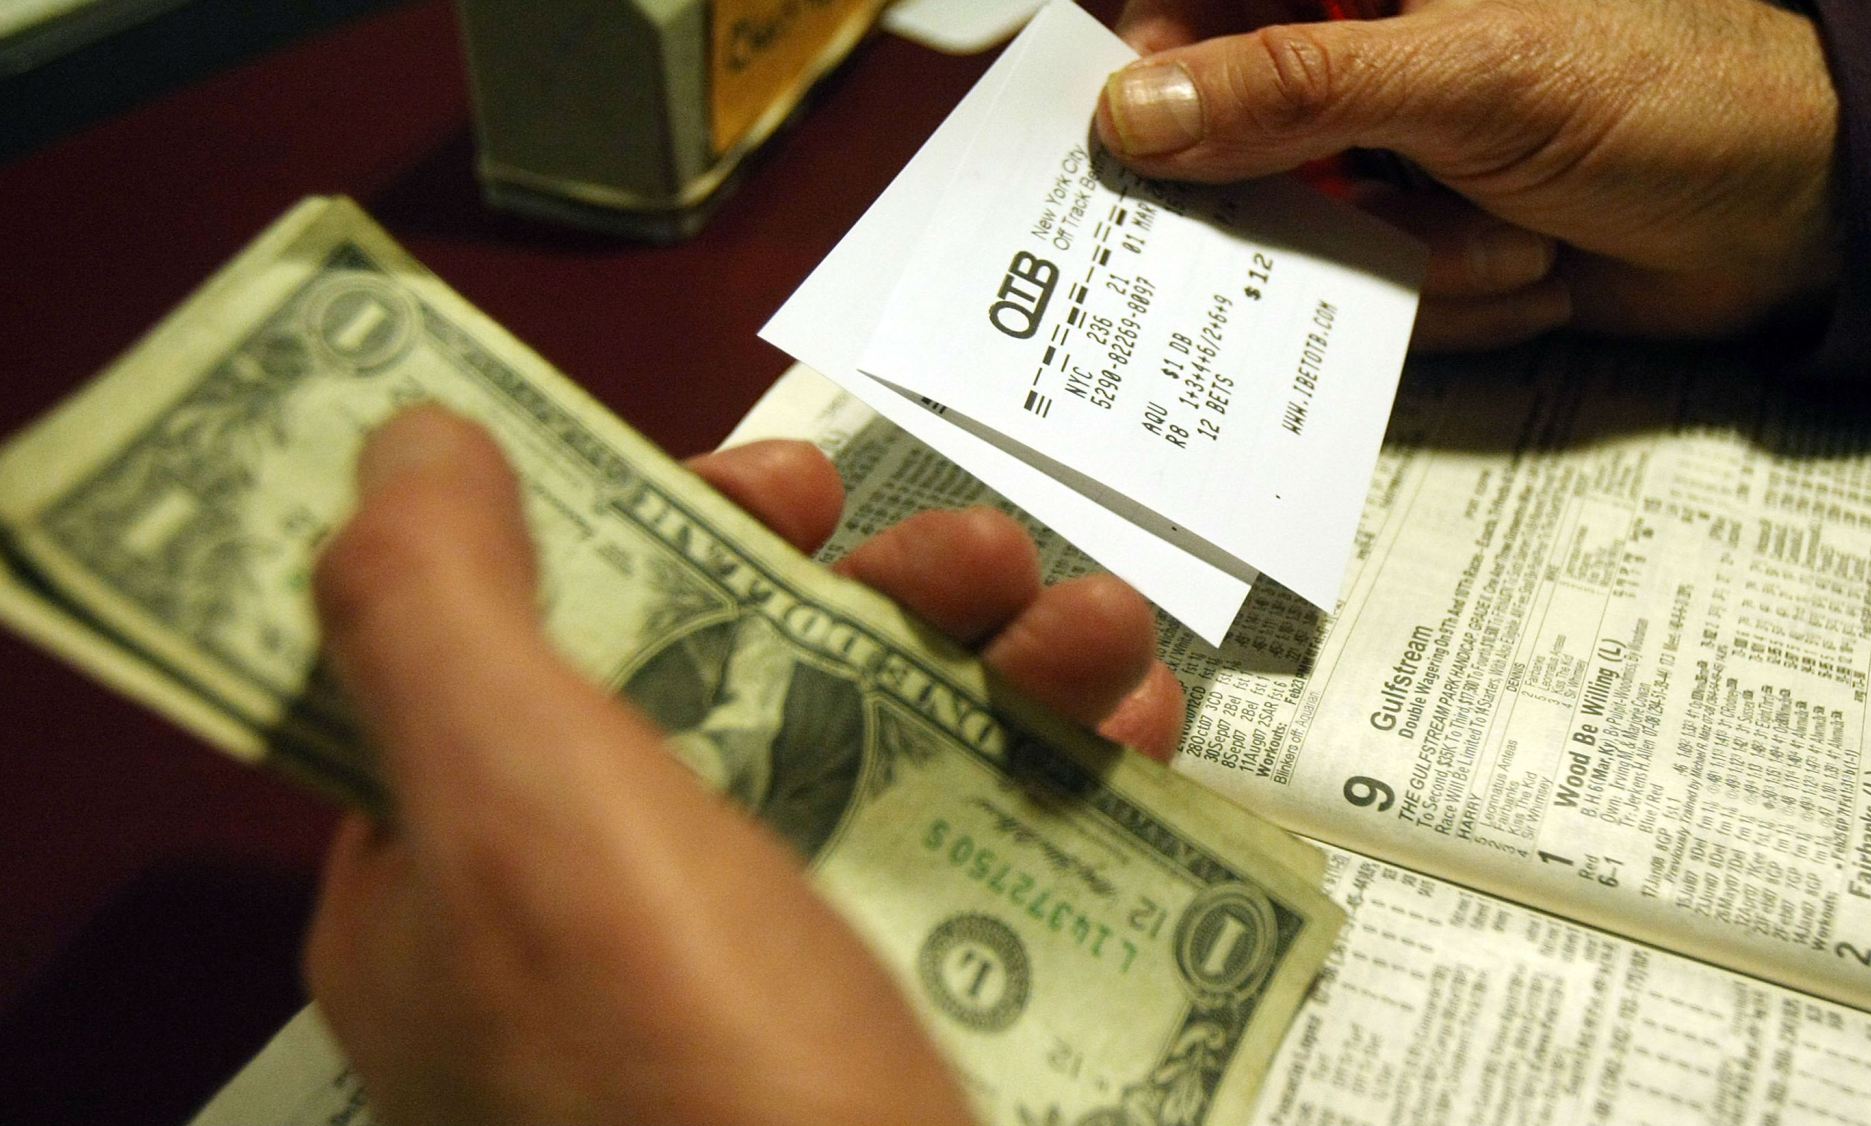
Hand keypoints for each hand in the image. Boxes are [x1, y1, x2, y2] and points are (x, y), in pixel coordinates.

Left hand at [304, 406, 1183, 1125]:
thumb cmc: (699, 1105)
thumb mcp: (530, 820)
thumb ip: (438, 610)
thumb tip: (410, 443)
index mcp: (457, 879)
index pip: (531, 639)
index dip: (660, 530)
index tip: (785, 474)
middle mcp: (594, 930)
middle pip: (730, 682)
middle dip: (871, 587)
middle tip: (975, 549)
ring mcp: (751, 982)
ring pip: (873, 754)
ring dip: (994, 661)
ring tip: (1092, 629)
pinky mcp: (886, 1023)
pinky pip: (969, 849)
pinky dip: (1052, 769)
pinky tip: (1132, 728)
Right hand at [1097, 0, 1840, 351]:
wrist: (1796, 214)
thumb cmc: (1668, 93)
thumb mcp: (1468, 77)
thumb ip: (1293, 89)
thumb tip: (1141, 111)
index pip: (1194, 11)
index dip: (1143, 69)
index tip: (1120, 140)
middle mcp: (1361, 67)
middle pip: (1225, 144)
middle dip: (1313, 204)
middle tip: (1374, 207)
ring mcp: (1386, 164)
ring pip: (1294, 242)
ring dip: (1411, 261)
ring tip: (1518, 230)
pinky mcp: (1418, 250)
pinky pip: (1360, 305)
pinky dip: (1450, 301)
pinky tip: (1536, 262)